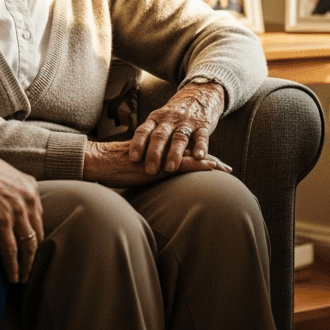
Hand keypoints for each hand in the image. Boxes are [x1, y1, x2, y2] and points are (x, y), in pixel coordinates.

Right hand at [0, 136, 42, 283]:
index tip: (32, 246)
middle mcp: (28, 200)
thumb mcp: (3, 170)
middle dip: (35, 253)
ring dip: (26, 265)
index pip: (39, 217)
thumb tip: (14, 187)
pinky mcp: (1, 223)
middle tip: (30, 267)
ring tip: (23, 278)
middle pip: (37, 233)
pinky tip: (12, 278)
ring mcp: (17, 212)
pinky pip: (11, 251)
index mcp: (30, 187)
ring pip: (28, 246)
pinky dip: (13, 267)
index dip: (35, 234)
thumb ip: (14, 182)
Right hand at [84, 139, 231, 186]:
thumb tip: (155, 180)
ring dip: (209, 163)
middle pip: (192, 155)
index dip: (199, 158)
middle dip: (211, 161)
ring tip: (225, 169)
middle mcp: (164, 149)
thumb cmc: (116, 167)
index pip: (184, 153)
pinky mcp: (158, 164)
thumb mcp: (137, 169)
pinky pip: (181, 164)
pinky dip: (197, 165)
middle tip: (228, 168)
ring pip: (190, 157)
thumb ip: (150, 170)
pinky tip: (210, 166)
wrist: (102, 161)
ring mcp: (162, 155)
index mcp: (160, 150)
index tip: (216, 165)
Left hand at [128, 81, 225, 174]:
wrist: (200, 93)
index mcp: (156, 119)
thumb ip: (149, 136)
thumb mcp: (159, 120)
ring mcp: (187, 122)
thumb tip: (131, 159)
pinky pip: (202, 136)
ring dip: (174, 153)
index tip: (133, 159)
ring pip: (179, 137)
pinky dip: (201, 147)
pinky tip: (199, 157)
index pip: (144, 130)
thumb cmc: (175, 115)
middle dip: (154, 153)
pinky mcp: (203, 125)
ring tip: (170, 168)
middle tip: (150, 169)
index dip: (138, 144)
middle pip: (160, 136)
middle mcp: (170, 120)